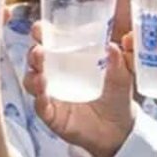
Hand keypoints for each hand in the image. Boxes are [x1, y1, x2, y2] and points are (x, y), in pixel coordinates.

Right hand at [23, 24, 136, 156]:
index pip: (50, 43)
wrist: (118, 128)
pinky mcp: (53, 117)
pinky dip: (40, 100)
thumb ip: (122, 58)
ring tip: (39, 74)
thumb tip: (118, 43)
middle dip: (34, 53)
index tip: (39, 28)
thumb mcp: (123, 73)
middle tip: (38, 50)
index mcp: (69, 60)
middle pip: (37, 61)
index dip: (42, 34)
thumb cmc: (116, 96)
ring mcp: (52, 96)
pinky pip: (41, 108)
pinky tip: (43, 96)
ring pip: (33, 83)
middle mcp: (56, 76)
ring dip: (33, 77)